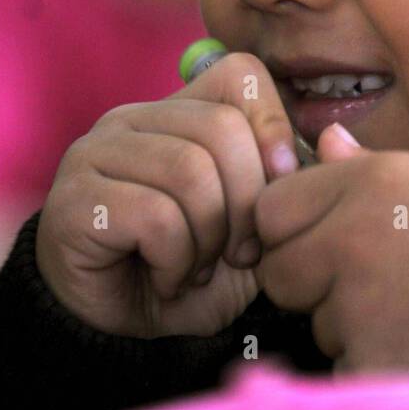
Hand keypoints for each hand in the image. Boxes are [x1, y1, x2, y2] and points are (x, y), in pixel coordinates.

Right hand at [36, 53, 300, 337]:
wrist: (127, 335)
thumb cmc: (197, 271)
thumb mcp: (259, 225)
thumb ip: (293, 182)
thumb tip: (335, 140)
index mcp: (180, 110)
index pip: (240, 75)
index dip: (273, 128)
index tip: (278, 192)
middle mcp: (132, 118)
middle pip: (223, 128)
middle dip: (248, 203)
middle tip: (240, 254)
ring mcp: (95, 153)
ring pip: (190, 170)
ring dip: (210, 238)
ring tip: (198, 268)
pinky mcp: (73, 199)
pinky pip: (155, 215)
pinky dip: (177, 261)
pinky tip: (168, 279)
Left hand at [254, 126, 408, 409]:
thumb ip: (364, 166)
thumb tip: (322, 141)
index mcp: (364, 185)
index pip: (270, 211)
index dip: (294, 232)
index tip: (324, 246)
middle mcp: (348, 240)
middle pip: (278, 274)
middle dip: (313, 284)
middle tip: (376, 286)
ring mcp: (357, 308)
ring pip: (317, 326)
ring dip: (351, 327)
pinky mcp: (373, 369)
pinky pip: (345, 373)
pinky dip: (375, 370)